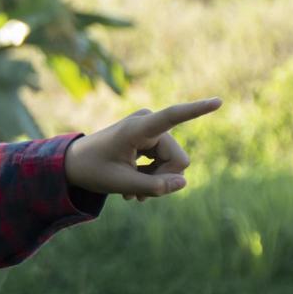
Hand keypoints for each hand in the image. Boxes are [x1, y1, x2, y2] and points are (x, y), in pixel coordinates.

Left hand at [65, 98, 221, 200]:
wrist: (74, 163)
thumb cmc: (92, 171)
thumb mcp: (121, 184)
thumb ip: (152, 186)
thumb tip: (183, 182)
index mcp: (137, 128)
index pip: (172, 117)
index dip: (196, 110)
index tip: (219, 101)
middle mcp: (148, 123)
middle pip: (179, 160)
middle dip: (162, 179)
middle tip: (135, 192)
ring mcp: (151, 129)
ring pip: (174, 164)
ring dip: (155, 180)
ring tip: (131, 190)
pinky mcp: (152, 137)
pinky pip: (167, 162)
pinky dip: (153, 176)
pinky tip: (134, 186)